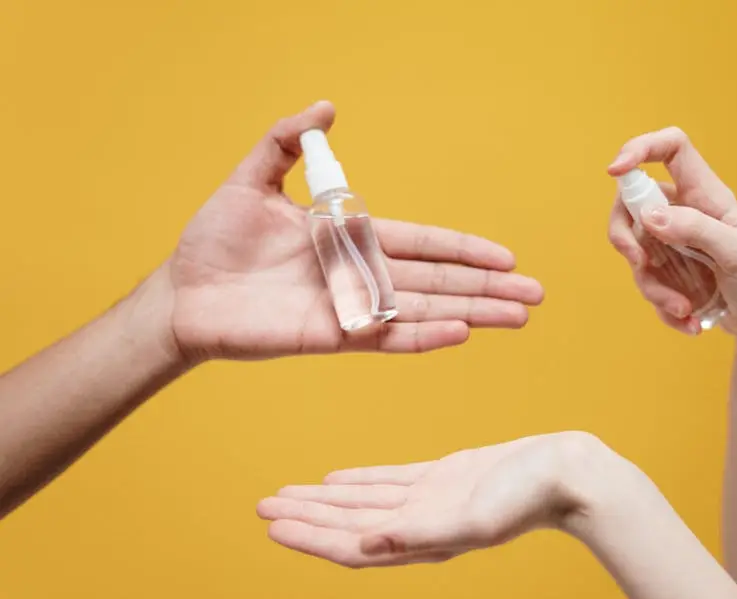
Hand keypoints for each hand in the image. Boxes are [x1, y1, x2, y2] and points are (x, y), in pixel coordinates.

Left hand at [162, 101, 542, 362]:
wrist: (181, 293)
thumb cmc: (215, 239)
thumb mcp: (252, 178)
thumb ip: (289, 142)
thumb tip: (326, 106)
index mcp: (351, 238)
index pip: (424, 244)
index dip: (465, 251)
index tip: (507, 257)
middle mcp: (360, 275)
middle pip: (438, 281)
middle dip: (489, 288)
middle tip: (536, 295)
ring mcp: (349, 308)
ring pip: (424, 310)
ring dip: (473, 313)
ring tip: (518, 317)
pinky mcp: (330, 336)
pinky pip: (386, 336)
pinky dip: (423, 335)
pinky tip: (462, 332)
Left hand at [256, 432, 617, 566]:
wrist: (568, 474)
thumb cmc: (529, 499)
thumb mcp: (475, 519)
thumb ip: (422, 534)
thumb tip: (369, 544)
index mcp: (422, 540)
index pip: (351, 544)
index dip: (309, 536)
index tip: (271, 524)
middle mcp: (419, 524)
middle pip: (347, 523)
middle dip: (304, 517)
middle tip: (261, 506)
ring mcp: (429, 499)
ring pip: (362, 501)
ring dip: (323, 499)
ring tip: (286, 493)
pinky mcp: (443, 477)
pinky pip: (388, 480)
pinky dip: (358, 481)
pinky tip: (336, 478)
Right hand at [607, 127, 736, 338]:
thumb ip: (696, 230)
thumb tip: (650, 216)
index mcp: (706, 195)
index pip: (671, 149)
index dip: (640, 148)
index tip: (614, 170)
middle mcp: (684, 214)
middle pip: (632, 204)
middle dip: (625, 236)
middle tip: (638, 263)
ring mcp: (673, 245)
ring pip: (636, 253)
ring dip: (653, 287)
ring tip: (685, 309)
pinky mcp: (670, 274)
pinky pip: (648, 285)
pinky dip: (663, 308)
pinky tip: (689, 323)